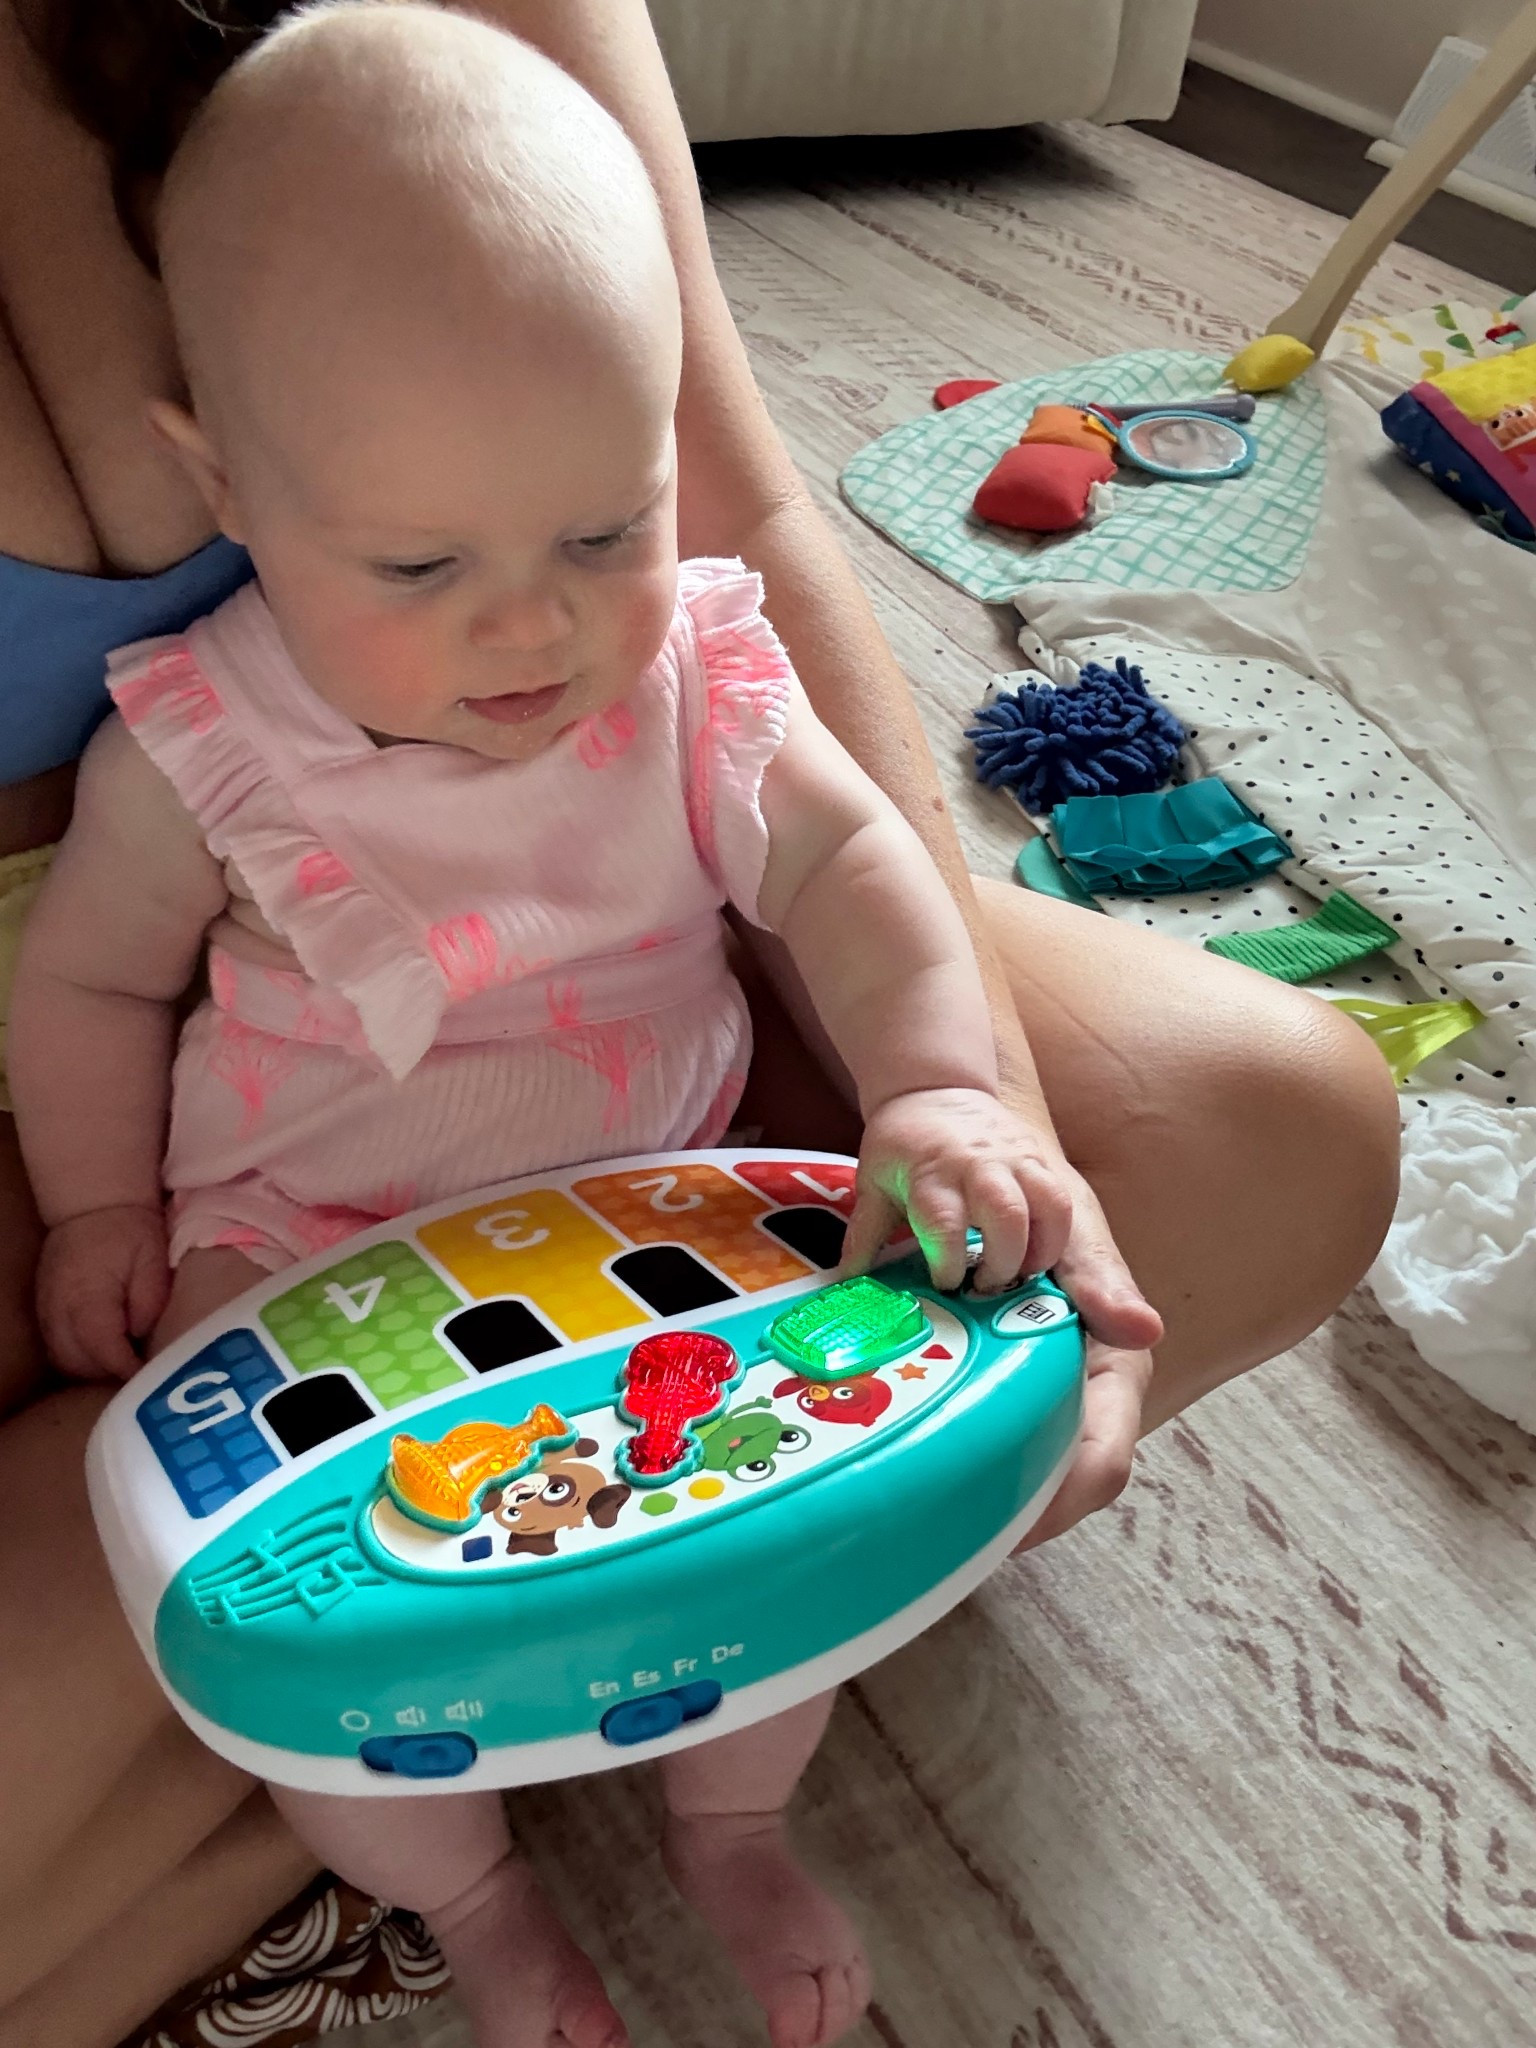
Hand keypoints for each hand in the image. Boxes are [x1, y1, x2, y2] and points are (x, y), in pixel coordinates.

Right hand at [38, 1204, 170, 1380]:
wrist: (92, 1203)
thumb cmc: (130, 1230)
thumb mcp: (153, 1261)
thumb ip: (149, 1302)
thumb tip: (141, 1338)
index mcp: (88, 1297)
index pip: (103, 1351)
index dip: (127, 1369)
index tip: (151, 1376)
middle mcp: (59, 1310)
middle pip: (78, 1364)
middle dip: (110, 1376)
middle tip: (140, 1375)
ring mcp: (46, 1310)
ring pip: (63, 1361)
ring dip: (92, 1371)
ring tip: (123, 1366)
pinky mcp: (43, 1308)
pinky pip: (56, 1347)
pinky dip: (78, 1358)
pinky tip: (102, 1355)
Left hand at [841, 1088, 1165, 1546]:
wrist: (1004, 1178)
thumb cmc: (1053, 1215)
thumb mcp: (1078, 1239)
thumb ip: (1101, 1283)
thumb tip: (1143, 1329)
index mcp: (1114, 1376)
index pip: (1104, 1462)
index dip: (1063, 1505)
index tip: (1012, 1532)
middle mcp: (1082, 1401)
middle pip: (1059, 1488)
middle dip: (1015, 1520)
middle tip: (949, 1542)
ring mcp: (1044, 1404)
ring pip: (1024, 1478)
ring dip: (984, 1505)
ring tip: (925, 1527)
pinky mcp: (1004, 1396)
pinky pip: (989, 1447)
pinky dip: (961, 1466)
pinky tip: (916, 1478)